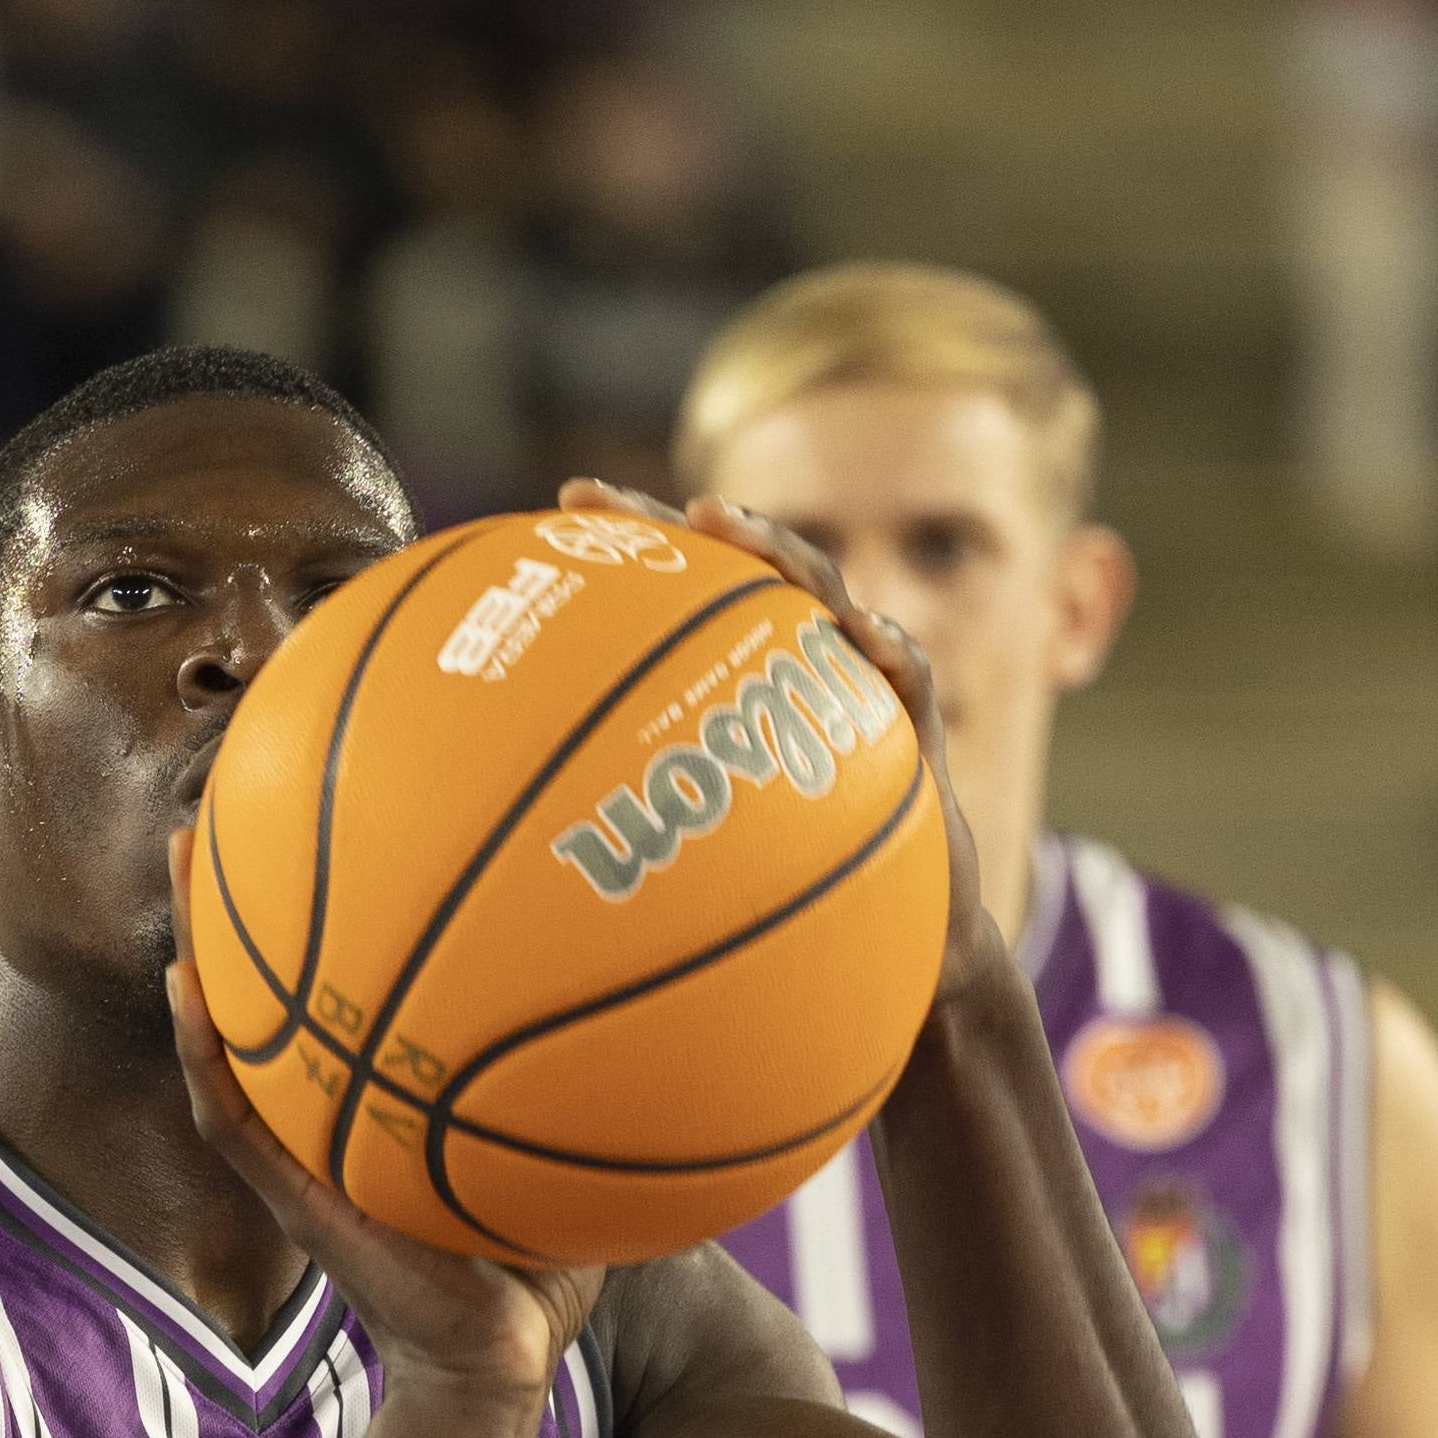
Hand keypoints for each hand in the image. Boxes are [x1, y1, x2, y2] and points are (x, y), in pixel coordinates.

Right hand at [164, 827, 604, 1414]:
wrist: (503, 1363)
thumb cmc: (542, 1260)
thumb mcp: (579, 1145)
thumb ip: (613, 1073)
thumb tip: (691, 988)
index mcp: (388, 1087)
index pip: (351, 974)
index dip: (334, 893)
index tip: (333, 799)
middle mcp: (335, 1106)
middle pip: (280, 977)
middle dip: (257, 885)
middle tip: (242, 791)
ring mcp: (301, 1148)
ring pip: (230, 1029)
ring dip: (203, 943)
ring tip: (187, 855)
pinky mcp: (289, 1197)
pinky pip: (229, 1116)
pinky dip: (203, 1052)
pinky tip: (188, 987)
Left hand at [558, 477, 1001, 1003]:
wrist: (898, 940)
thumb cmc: (785, 891)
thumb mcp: (699, 855)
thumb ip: (633, 824)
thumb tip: (520, 828)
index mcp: (743, 679)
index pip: (688, 590)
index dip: (635, 538)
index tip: (571, 500)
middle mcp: (797, 664)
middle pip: (751, 570)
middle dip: (696, 520)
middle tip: (622, 496)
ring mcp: (859, 686)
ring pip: (825, 595)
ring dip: (778, 550)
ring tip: (725, 519)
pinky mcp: (917, 728)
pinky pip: (912, 677)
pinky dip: (892, 648)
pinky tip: (865, 634)